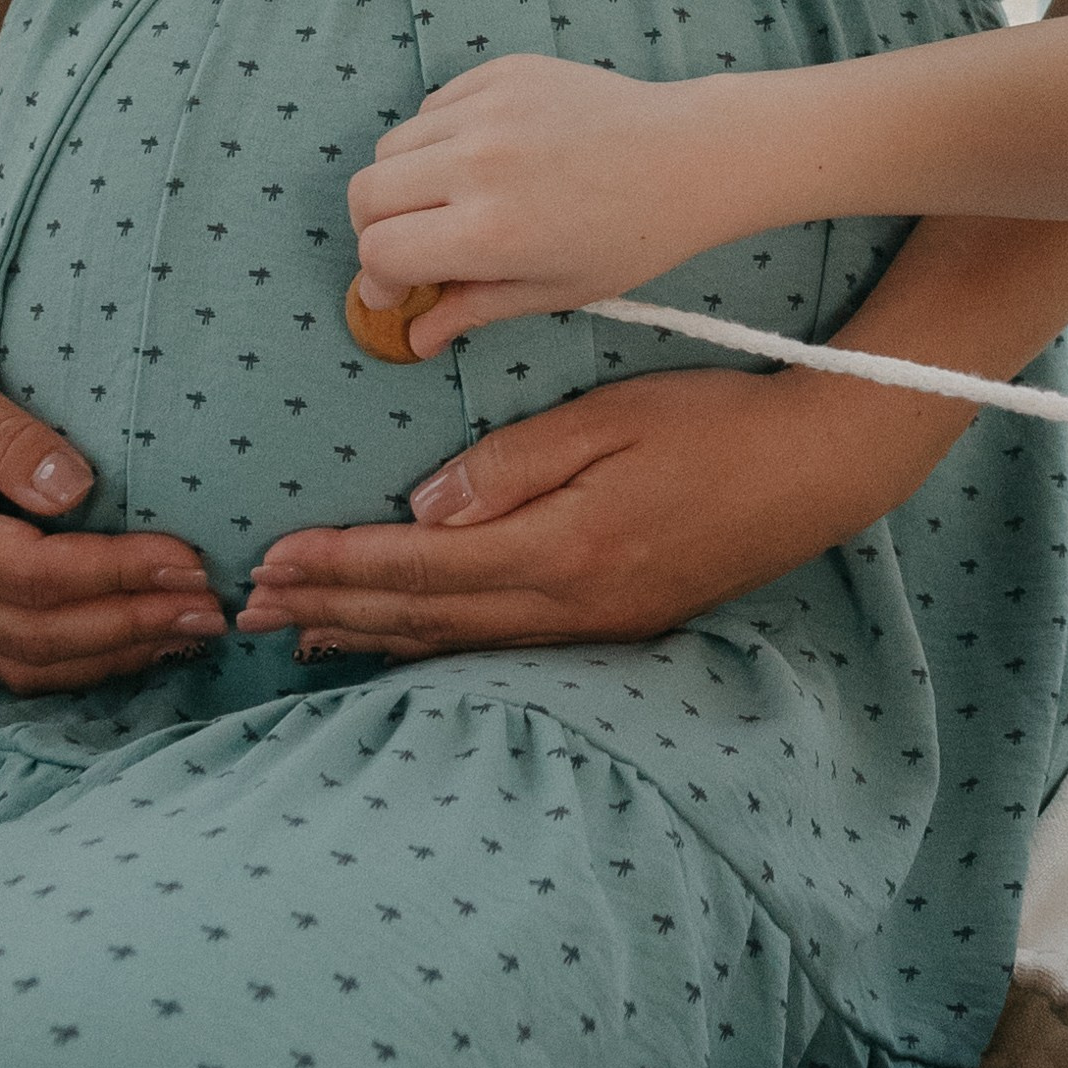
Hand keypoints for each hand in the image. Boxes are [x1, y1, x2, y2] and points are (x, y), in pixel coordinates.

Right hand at [0, 325, 225, 693]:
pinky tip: (142, 638)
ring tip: (192, 631)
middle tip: (211, 607)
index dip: (113, 573)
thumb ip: (6, 435)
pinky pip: (16, 657)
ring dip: (114, 654)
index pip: (28, 575)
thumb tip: (75, 489)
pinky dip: (82, 658)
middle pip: (34, 634)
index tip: (188, 559)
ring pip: (26, 663)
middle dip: (130, 624)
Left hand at [236, 351, 968, 657]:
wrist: (816, 470)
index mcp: (560, 548)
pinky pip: (498, 649)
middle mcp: (568, 606)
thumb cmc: (713, 423)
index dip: (338, 566)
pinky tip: (403, 645)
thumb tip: (420, 510)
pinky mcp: (612, 628)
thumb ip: (510, 466)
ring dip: (372, 638)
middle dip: (332, 611)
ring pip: (455, 646)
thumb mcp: (609, 419)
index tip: (271, 561)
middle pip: (424, 619)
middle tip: (251, 610)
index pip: (419, 566)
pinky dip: (434, 648)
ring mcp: (592, 629)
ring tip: (302, 637)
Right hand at [348, 53, 721, 347]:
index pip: (379, 251)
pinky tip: (482, 156)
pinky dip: (438, 135)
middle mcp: (478, 164)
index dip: (377, 278)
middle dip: (375, 228)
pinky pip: (434, 105)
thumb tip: (413, 337)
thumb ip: (471, 309)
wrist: (688, 157)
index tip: (395, 287)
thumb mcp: (552, 291)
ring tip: (449, 199)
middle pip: (366, 193)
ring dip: (404, 180)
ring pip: (392, 145)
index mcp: (489, 231)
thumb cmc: (629, 237)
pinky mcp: (503, 71)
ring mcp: (489, 108)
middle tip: (411, 243)